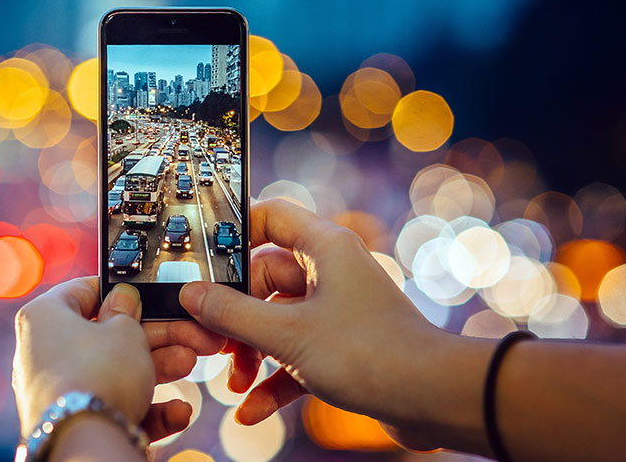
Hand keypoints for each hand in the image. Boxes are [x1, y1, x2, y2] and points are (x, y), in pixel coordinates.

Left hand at [13, 277, 224, 441]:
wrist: (84, 441)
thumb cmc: (98, 374)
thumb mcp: (125, 330)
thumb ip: (128, 311)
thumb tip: (123, 299)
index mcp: (45, 317)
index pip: (82, 292)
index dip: (118, 292)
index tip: (147, 295)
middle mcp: (46, 352)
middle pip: (108, 336)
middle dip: (155, 336)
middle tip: (186, 333)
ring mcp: (61, 389)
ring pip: (116, 372)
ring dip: (158, 369)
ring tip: (188, 362)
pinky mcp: (76, 421)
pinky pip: (114, 406)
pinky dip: (147, 408)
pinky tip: (177, 411)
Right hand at [179, 198, 444, 431]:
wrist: (433, 400)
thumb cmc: (372, 354)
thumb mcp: (287, 334)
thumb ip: (232, 314)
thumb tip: (192, 295)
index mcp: (324, 248)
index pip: (270, 217)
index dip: (233, 232)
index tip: (201, 258)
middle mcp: (331, 272)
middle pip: (264, 279)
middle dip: (235, 316)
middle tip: (211, 341)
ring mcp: (337, 310)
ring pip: (278, 320)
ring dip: (251, 352)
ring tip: (233, 382)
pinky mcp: (343, 346)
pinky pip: (296, 354)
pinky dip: (274, 378)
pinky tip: (251, 409)